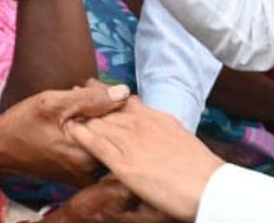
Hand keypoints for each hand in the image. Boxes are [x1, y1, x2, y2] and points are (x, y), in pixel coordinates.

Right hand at [0, 80, 129, 186]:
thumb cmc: (22, 125)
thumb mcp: (53, 104)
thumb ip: (91, 99)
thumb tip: (124, 92)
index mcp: (88, 156)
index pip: (120, 126)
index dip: (112, 101)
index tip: (94, 88)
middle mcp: (90, 171)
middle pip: (114, 133)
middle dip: (104, 108)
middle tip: (83, 91)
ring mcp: (85, 174)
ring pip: (103, 138)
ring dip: (96, 117)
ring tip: (76, 100)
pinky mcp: (79, 173)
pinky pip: (93, 147)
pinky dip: (88, 128)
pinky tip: (73, 115)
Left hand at [65, 96, 223, 221]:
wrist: (208, 186)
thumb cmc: (200, 170)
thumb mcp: (181, 140)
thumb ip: (164, 133)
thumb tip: (158, 134)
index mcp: (157, 118)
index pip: (126, 100)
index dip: (109, 93)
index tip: (96, 87)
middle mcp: (142, 124)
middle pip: (109, 106)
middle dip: (91, 98)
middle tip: (75, 90)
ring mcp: (132, 142)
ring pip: (100, 122)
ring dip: (82, 113)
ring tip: (66, 106)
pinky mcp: (124, 163)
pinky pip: (97, 144)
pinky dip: (82, 135)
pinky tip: (70, 130)